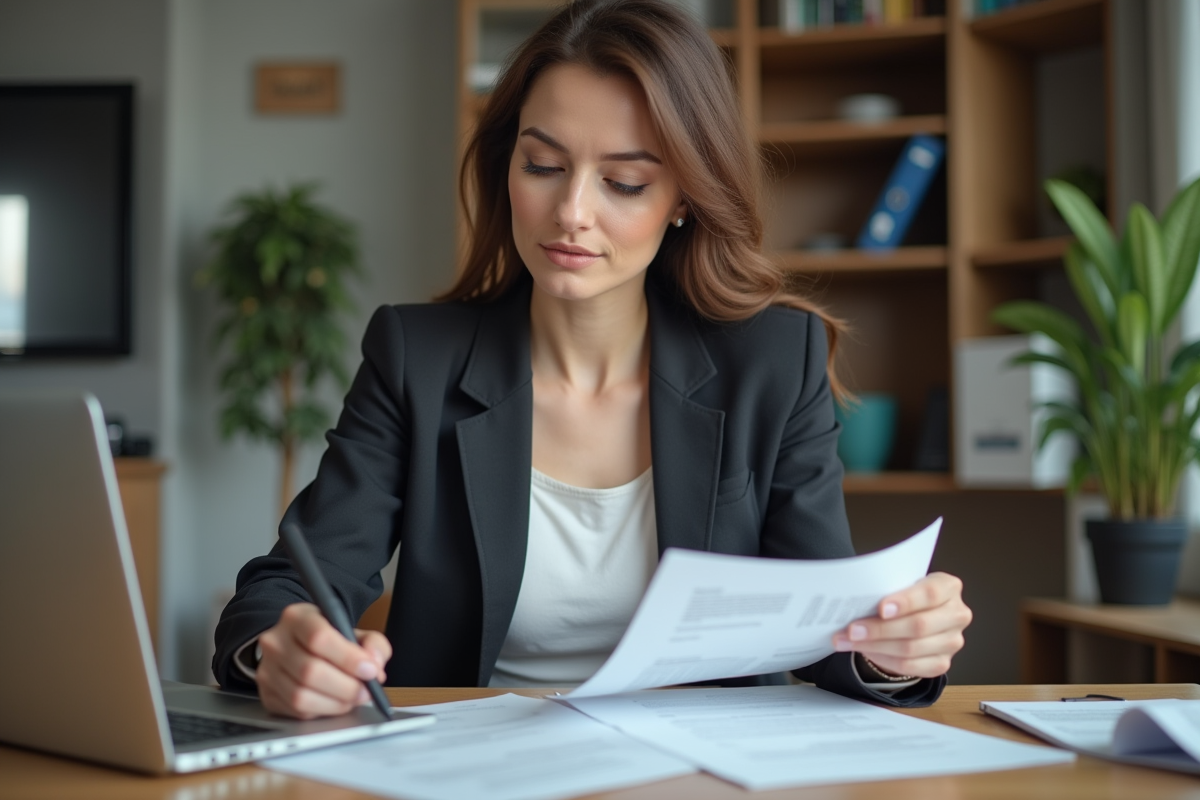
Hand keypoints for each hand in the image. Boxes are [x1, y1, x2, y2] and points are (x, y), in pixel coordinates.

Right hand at [256, 602, 391, 718]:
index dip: (348, 658)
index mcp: (297, 617)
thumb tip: (374, 663)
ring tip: (353, 698)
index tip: (370, 670)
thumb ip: (373, 643)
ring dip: (335, 702)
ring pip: (300, 696)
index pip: (319, 637)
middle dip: (346, 687)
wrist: (297, 646)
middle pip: (310, 671)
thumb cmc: (328, 639)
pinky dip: (322, 711)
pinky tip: (335, 702)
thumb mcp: (353, 631)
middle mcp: (276, 642)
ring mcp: (267, 669)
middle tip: (366, 691)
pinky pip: (295, 711)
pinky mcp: (266, 694)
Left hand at [832, 572, 971, 678]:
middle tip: (852, 629)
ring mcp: (952, 642)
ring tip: (847, 641)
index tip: (881, 608)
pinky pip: (909, 666)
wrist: (914, 616)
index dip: (906, 602)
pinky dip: (882, 659)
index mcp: (949, 587)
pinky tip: (864, 651)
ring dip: (874, 646)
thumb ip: (888, 590)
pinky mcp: (942, 663)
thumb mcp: (901, 585)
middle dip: (881, 629)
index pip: (930, 593)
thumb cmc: (905, 597)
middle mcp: (957, 614)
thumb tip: (856, 602)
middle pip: (919, 626)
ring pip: (910, 649)